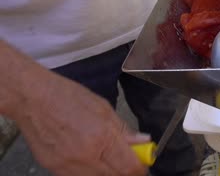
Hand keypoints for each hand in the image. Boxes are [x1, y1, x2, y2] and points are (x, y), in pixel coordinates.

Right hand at [12, 72, 148, 175]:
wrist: (32, 99)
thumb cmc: (67, 97)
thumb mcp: (103, 108)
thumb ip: (124, 130)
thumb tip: (142, 142)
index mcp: (101, 137)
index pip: (129, 167)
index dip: (140, 168)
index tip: (143, 164)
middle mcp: (85, 156)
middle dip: (126, 171)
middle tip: (128, 160)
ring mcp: (68, 166)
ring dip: (108, 172)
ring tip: (106, 155)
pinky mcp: (54, 170)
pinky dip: (90, 171)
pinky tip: (89, 157)